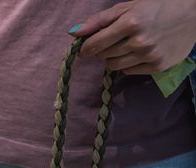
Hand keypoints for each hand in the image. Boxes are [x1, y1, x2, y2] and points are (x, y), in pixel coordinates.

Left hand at [73, 0, 195, 74]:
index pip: (94, 44)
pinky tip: (138, 53)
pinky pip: (129, 72)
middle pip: (103, 55)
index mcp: (130, 23)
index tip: (85, 48)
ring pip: (114, 66)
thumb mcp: (128, 7)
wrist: (193, 13)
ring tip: (126, 46)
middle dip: (103, 50)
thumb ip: (99, 20)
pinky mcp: (158, 67)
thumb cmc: (157, 7)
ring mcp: (149, 55)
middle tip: (114, 41)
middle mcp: (139, 41)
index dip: (86, 47)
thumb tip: (73, 33)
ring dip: (114, 58)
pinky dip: (128, 64)